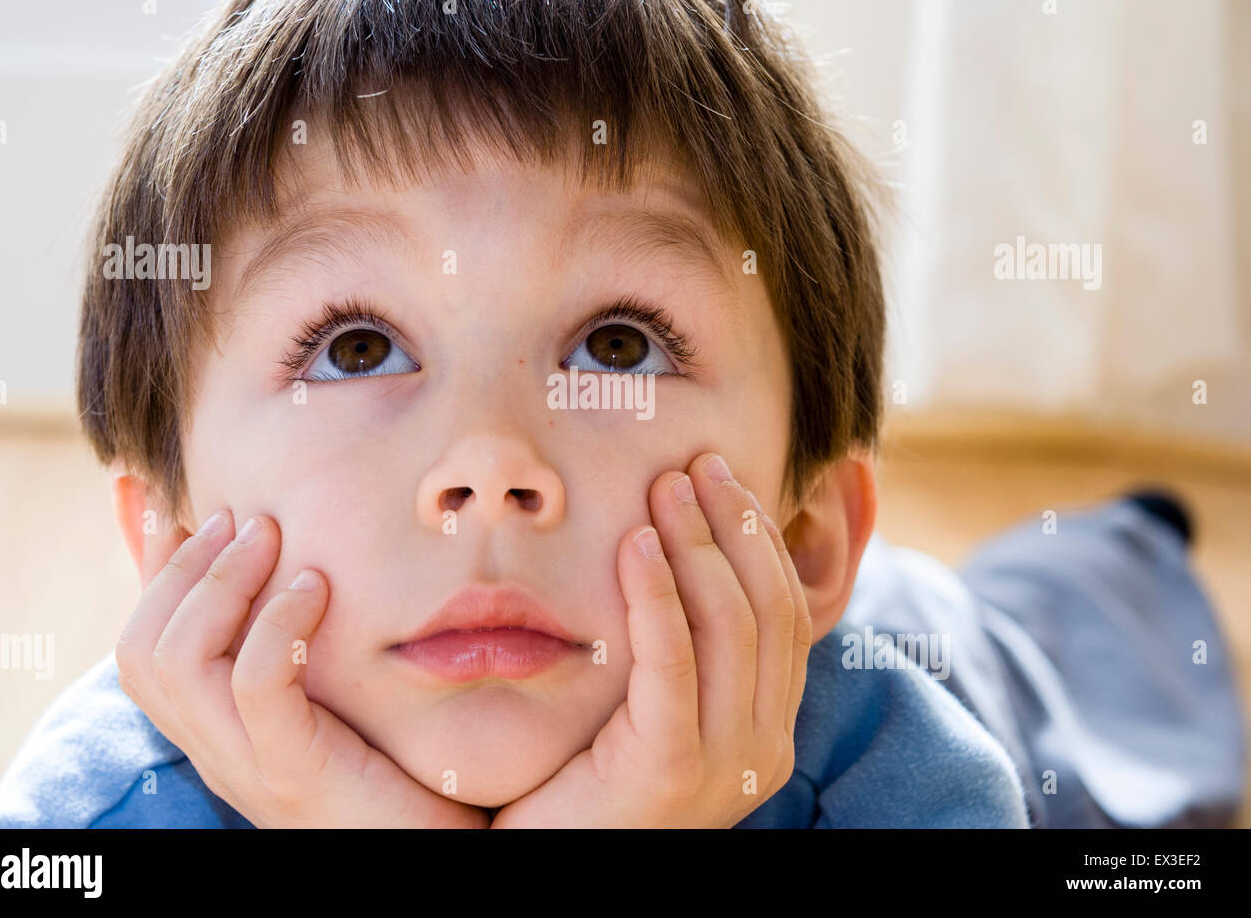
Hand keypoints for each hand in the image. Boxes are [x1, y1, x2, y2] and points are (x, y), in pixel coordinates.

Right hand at [115, 510, 489, 827]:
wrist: (440, 849)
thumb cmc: (399, 766)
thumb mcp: (342, 688)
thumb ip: (310, 637)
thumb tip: (304, 560)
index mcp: (219, 728)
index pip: (146, 644)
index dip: (147, 568)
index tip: (164, 498)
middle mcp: (217, 749)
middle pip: (140, 650)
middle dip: (182, 566)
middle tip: (240, 516)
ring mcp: (249, 765)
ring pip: (174, 664)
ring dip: (219, 584)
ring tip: (270, 535)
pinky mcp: (297, 774)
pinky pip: (255, 689)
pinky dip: (275, 626)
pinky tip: (318, 587)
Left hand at [491, 452, 812, 826]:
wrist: (545, 867)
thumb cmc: (585, 780)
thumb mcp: (650, 706)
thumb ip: (680, 648)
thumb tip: (678, 546)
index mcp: (768, 726)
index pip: (787, 611)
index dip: (759, 537)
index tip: (721, 477)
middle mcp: (764, 746)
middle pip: (768, 607)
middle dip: (734, 524)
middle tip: (693, 464)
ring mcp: (726, 763)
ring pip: (730, 625)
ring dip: (699, 542)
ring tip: (664, 487)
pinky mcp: (671, 771)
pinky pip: (673, 664)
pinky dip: (657, 594)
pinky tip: (635, 543)